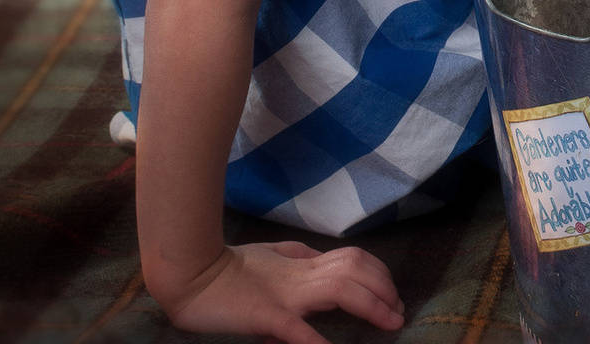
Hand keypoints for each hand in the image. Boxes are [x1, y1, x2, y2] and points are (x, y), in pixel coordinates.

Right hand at [156, 241, 404, 342]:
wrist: (190, 273)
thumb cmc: (228, 267)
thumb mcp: (271, 255)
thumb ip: (298, 256)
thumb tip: (322, 258)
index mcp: (301, 262)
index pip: (353, 259)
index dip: (379, 274)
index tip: (393, 294)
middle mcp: (300, 274)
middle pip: (356, 270)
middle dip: (384, 288)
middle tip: (399, 311)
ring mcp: (285, 294)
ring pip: (340, 289)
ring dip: (370, 305)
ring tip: (389, 322)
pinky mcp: (266, 315)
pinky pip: (297, 328)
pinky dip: (317, 340)